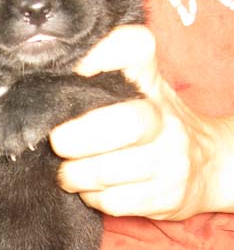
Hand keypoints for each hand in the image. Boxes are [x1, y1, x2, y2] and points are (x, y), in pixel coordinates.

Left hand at [50, 25, 233, 219]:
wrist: (205, 165)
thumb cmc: (150, 123)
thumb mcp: (135, 89)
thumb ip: (95, 77)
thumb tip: (43, 84)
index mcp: (150, 79)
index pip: (132, 47)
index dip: (97, 55)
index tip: (70, 72)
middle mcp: (165, 117)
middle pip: (125, 122)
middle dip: (77, 138)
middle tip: (59, 143)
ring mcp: (171, 159)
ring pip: (107, 172)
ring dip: (75, 175)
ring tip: (70, 170)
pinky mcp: (167, 197)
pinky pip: (112, 202)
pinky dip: (92, 198)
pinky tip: (94, 188)